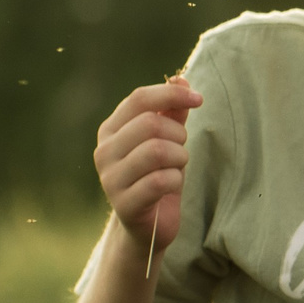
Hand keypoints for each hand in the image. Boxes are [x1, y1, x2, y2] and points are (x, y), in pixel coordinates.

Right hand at [95, 77, 201, 267]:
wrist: (148, 225)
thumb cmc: (158, 175)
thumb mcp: (168, 139)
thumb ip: (173, 111)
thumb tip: (180, 78)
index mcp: (111, 130)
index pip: (139, 99)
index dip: (171, 94)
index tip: (199, 100)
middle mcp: (104, 151)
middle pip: (151, 123)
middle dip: (179, 134)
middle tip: (181, 149)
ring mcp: (110, 179)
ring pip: (157, 150)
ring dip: (180, 157)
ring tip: (177, 167)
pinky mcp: (123, 204)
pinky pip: (161, 180)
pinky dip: (176, 180)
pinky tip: (171, 186)